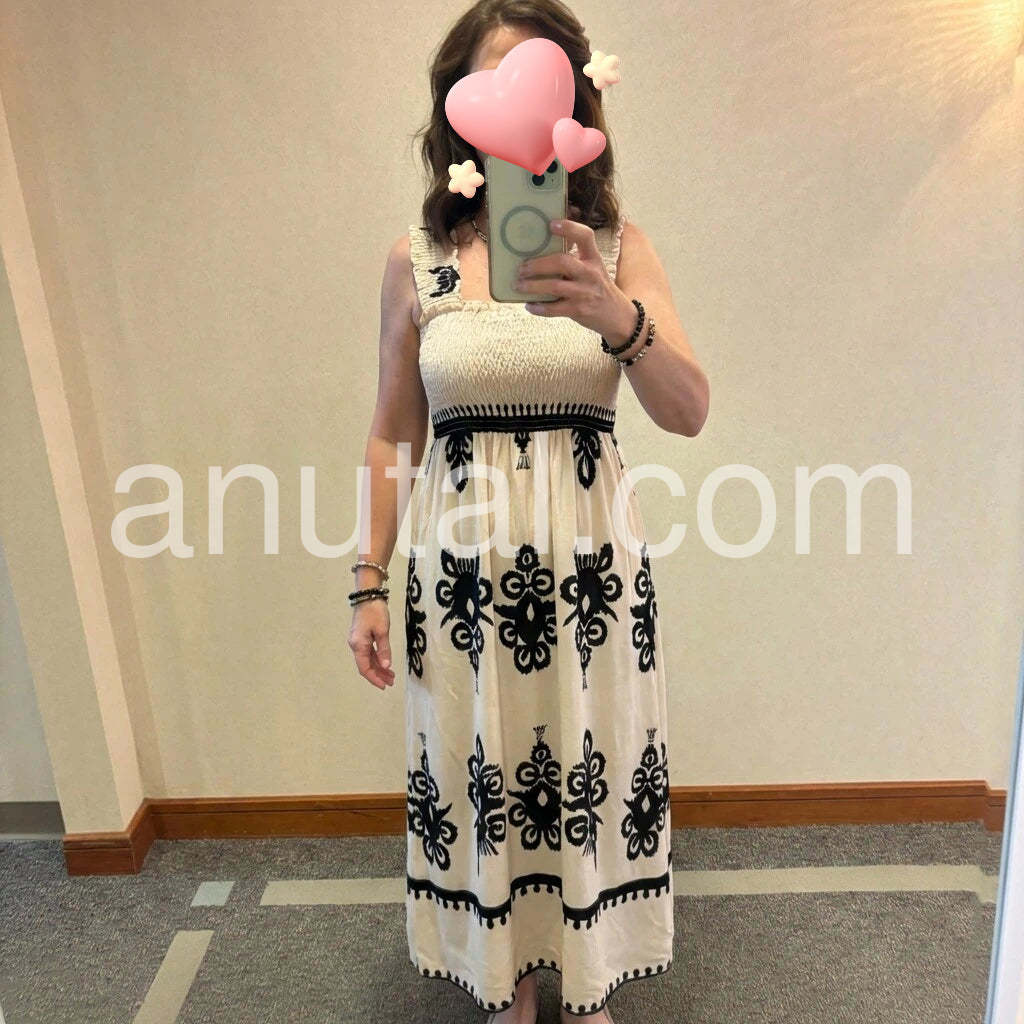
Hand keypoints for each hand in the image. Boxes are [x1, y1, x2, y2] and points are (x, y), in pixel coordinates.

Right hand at [347, 599, 394, 689]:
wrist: (368, 594)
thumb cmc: (375, 612)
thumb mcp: (382, 631)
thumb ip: (384, 650)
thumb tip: (386, 666)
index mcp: (358, 645)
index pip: (364, 668)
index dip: (374, 678)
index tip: (384, 686)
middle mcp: (356, 645)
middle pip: (366, 665)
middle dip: (378, 675)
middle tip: (391, 682)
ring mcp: (358, 641)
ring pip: (368, 659)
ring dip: (379, 667)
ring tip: (391, 675)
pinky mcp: (362, 637)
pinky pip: (369, 652)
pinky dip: (378, 659)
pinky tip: (386, 663)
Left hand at [515, 218, 636, 343]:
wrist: (617, 316)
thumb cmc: (598, 288)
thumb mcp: (593, 269)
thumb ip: (575, 260)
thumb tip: (541, 252)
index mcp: (593, 258)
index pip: (585, 236)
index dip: (569, 228)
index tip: (551, 224)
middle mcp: (590, 273)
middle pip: (562, 262)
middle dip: (538, 264)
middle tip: (521, 268)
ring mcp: (584, 293)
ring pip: (554, 286)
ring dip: (532, 286)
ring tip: (518, 285)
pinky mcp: (578, 310)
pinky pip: (554, 309)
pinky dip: (539, 308)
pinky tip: (529, 306)